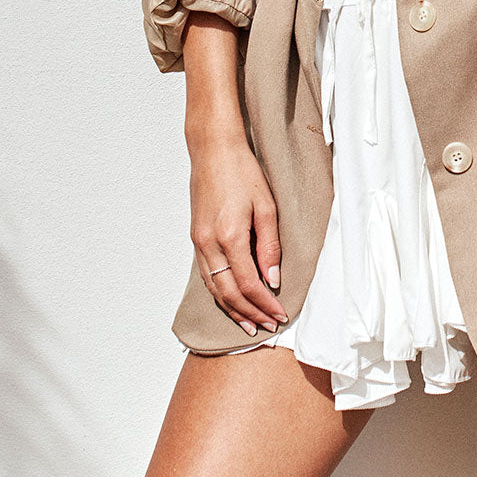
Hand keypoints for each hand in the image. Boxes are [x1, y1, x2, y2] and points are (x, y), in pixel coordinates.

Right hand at [188, 137, 289, 336]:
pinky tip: (230, 300)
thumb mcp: (266, 205)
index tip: (280, 314)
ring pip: (214, 289)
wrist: (213, 149)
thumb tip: (273, 278)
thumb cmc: (242, 171)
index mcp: (229, 236)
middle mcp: (209, 243)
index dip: (265, 304)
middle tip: (268, 327)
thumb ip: (270, 245)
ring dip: (233, 309)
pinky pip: (206, 276)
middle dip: (250, 313)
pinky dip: (220, 293)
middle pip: (229, 293)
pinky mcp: (196, 238)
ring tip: (249, 324)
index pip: (249, 284)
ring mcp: (199, 242)